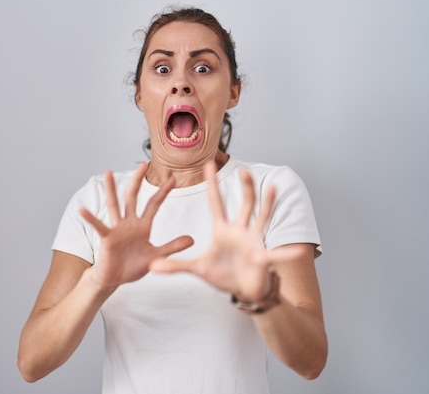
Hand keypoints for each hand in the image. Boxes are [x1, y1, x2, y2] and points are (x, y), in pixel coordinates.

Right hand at [79, 162, 193, 289]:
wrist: (116, 279)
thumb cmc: (132, 266)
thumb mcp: (156, 256)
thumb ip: (172, 247)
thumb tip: (192, 240)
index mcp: (142, 226)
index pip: (154, 204)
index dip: (163, 192)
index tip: (173, 178)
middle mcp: (129, 223)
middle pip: (133, 197)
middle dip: (138, 180)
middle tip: (143, 163)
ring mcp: (117, 229)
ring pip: (114, 205)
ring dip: (111, 189)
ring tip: (108, 172)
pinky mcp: (107, 238)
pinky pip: (98, 226)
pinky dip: (90, 218)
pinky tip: (83, 210)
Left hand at [150, 162, 302, 300]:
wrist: (242, 290)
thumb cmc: (223, 274)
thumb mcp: (198, 268)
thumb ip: (177, 266)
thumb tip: (152, 268)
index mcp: (223, 229)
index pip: (216, 202)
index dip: (212, 184)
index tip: (207, 163)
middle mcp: (240, 230)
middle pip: (244, 205)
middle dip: (245, 189)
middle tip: (245, 170)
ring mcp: (254, 241)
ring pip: (261, 219)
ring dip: (267, 205)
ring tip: (273, 188)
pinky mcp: (262, 258)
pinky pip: (275, 255)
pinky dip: (286, 254)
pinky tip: (300, 251)